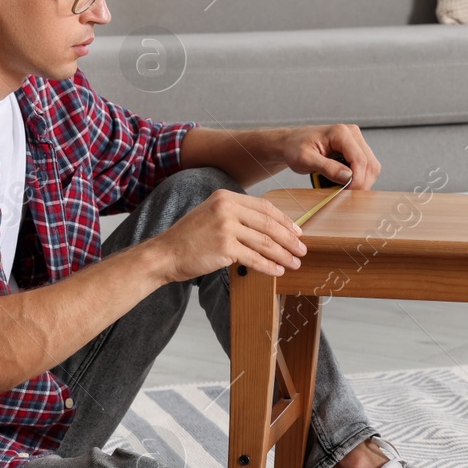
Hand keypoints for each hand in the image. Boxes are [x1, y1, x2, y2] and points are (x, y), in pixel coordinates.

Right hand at [149, 189, 307, 281]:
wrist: (165, 254)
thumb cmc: (189, 239)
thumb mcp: (211, 215)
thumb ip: (236, 215)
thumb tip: (268, 228)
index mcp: (226, 196)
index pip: (264, 207)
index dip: (284, 221)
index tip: (297, 232)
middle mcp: (226, 208)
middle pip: (268, 224)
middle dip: (289, 239)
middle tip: (302, 250)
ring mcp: (225, 227)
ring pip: (265, 242)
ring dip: (283, 254)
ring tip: (294, 263)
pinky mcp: (224, 247)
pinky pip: (254, 258)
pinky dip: (269, 266)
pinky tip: (277, 271)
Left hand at [278, 124, 380, 189]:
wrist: (292, 143)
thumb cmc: (295, 148)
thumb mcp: (305, 159)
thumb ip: (327, 168)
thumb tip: (347, 177)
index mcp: (340, 133)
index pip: (360, 160)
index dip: (357, 180)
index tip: (346, 192)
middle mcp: (352, 133)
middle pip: (370, 164)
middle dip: (361, 183)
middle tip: (345, 194)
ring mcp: (356, 141)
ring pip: (371, 166)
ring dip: (361, 181)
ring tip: (344, 189)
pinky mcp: (356, 149)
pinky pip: (367, 167)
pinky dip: (360, 178)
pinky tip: (346, 183)